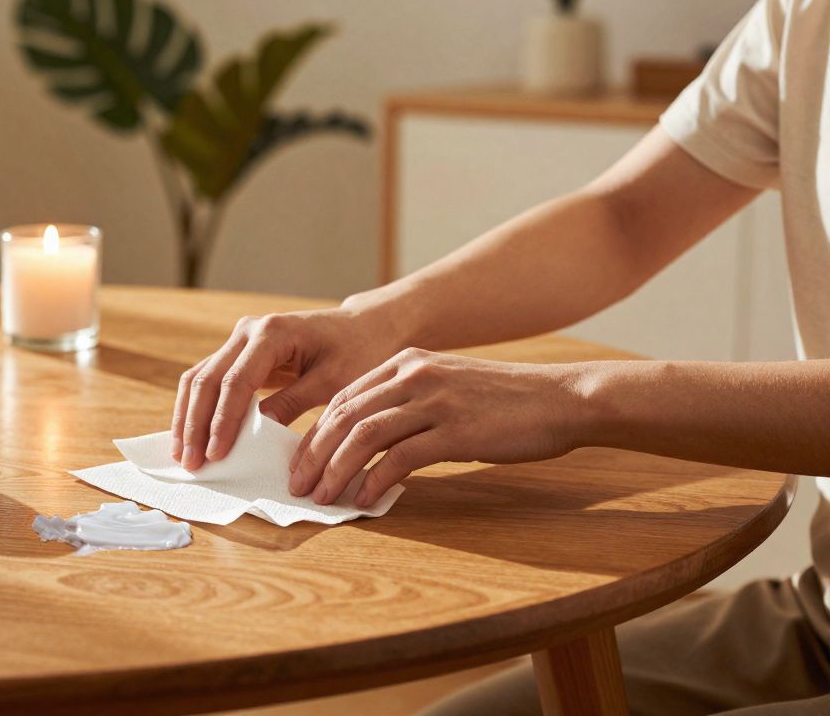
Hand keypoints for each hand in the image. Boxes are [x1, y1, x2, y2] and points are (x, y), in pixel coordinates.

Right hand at [171, 300, 398, 470]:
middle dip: (195, 424)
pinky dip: (197, 409)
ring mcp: (239, 340)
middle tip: (191, 463)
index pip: (236, 382)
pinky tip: (191, 436)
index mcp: (272, 333)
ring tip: (182, 455)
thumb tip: (255, 435)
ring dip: (188, 417)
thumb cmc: (357, 352)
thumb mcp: (332, 382)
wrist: (364, 328)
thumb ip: (292, 403)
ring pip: (199, 378)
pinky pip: (208, 380)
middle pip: (207, 379)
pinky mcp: (239, 353)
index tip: (215, 455)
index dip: (222, 421)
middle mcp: (248, 331)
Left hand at [290, 348, 587, 506]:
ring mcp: (435, 400)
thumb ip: (409, 405)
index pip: (344, 397)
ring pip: (364, 435)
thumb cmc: (507, 402)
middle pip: (345, 416)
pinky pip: (399, 457)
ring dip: (336, 470)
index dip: (316, 432)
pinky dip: (375, 480)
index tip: (301, 462)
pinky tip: (365, 499)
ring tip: (323, 497)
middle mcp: (415, 375)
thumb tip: (370, 446)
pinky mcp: (455, 430)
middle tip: (299, 485)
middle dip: (314, 453)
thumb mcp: (449, 387)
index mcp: (408, 362)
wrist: (563, 399)